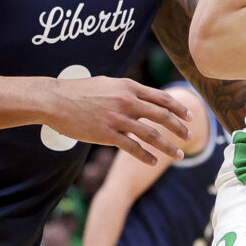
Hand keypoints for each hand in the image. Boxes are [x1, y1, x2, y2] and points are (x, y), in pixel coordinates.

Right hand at [40, 76, 192, 164]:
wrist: (56, 100)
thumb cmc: (80, 91)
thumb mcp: (108, 83)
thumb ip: (126, 90)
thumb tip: (141, 95)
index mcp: (129, 87)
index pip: (161, 98)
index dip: (178, 108)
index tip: (190, 115)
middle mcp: (127, 101)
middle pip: (162, 116)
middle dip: (179, 128)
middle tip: (190, 136)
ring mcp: (117, 118)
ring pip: (151, 134)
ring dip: (167, 146)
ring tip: (178, 155)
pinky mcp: (106, 133)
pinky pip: (132, 147)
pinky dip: (146, 155)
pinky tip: (154, 162)